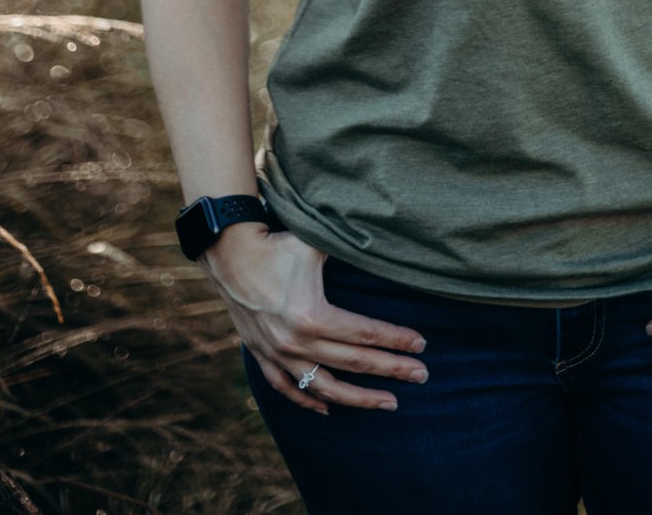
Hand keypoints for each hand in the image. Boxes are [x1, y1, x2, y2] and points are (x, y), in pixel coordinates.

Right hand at [200, 224, 428, 415]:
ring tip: (388, 403)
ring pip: (325, 387)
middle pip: (355, 363)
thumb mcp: (315, 242)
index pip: (366, 334)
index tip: (421, 345)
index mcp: (313, 316)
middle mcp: (296, 343)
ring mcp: (279, 354)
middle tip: (422, 375)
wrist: (229, 254)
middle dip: (392, 370)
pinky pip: (287, 389)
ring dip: (359, 398)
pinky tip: (330, 409)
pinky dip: (308, 402)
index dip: (396, 340)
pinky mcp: (263, 356)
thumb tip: (383, 242)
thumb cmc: (277, 244)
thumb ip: (348, 247)